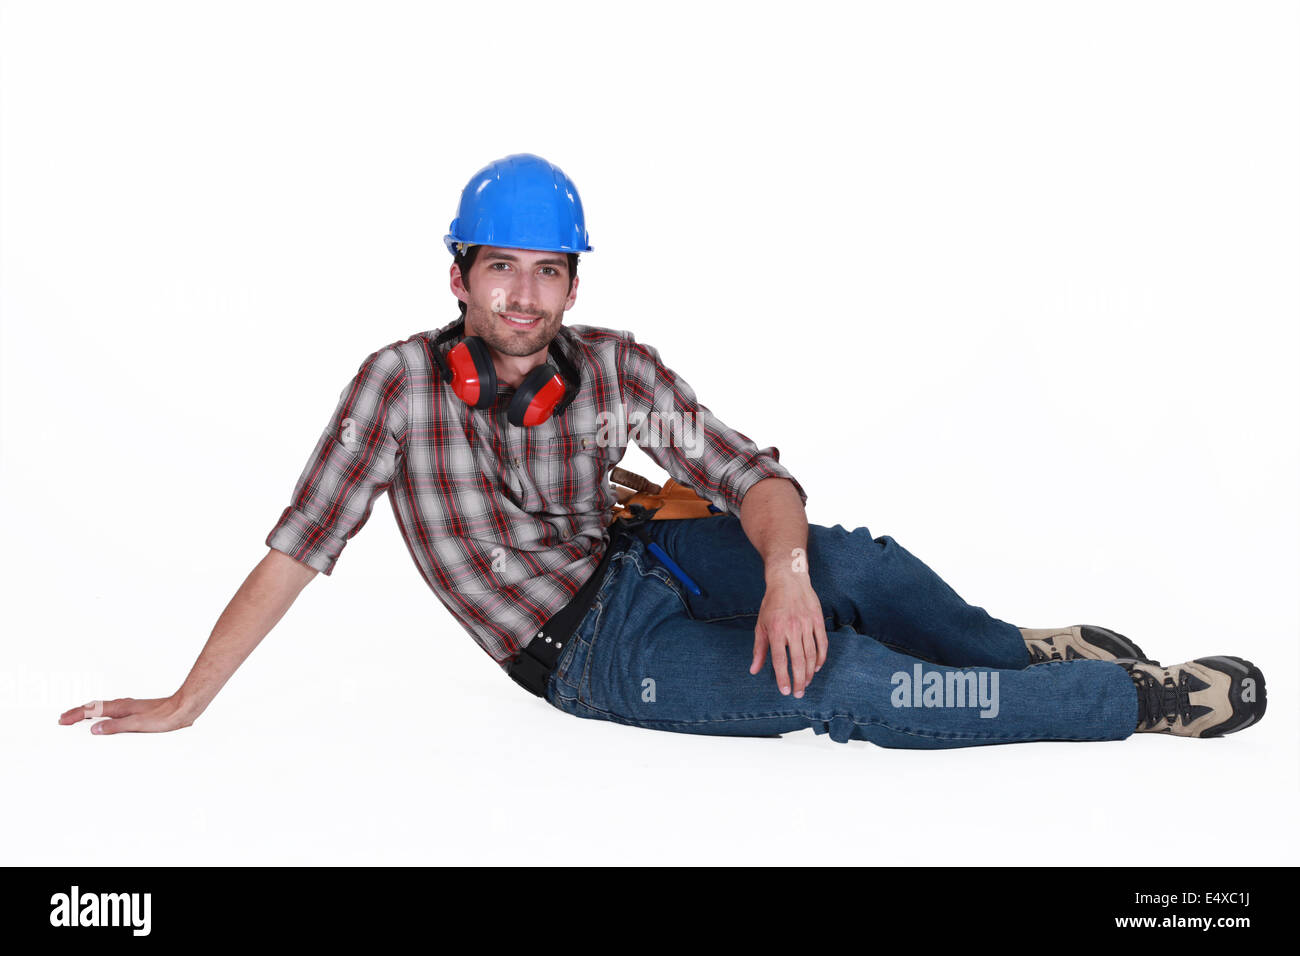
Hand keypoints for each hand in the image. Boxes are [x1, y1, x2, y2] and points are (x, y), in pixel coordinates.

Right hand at [58, 696, 197, 733]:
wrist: (185, 707)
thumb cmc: (166, 716)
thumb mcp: (138, 725)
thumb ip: (116, 726)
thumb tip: (95, 729)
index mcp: (121, 708)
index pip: (92, 710)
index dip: (76, 715)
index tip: (63, 720)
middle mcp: (124, 705)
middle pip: (95, 707)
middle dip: (78, 712)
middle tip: (64, 718)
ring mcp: (131, 707)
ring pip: (104, 708)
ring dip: (89, 712)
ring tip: (79, 717)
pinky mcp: (138, 711)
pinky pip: (114, 710)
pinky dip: (103, 713)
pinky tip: (107, 718)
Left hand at [750, 572, 828, 697]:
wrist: (788, 580)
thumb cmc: (771, 604)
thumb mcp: (761, 625)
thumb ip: (759, 649)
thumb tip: (754, 670)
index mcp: (776, 630)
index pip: (780, 660)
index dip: (783, 677)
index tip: (785, 691)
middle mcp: (792, 628)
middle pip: (798, 660)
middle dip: (799, 680)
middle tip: (799, 693)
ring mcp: (807, 624)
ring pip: (811, 654)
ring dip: (810, 672)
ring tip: (806, 683)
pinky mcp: (818, 620)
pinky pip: (822, 643)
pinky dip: (821, 657)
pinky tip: (817, 667)